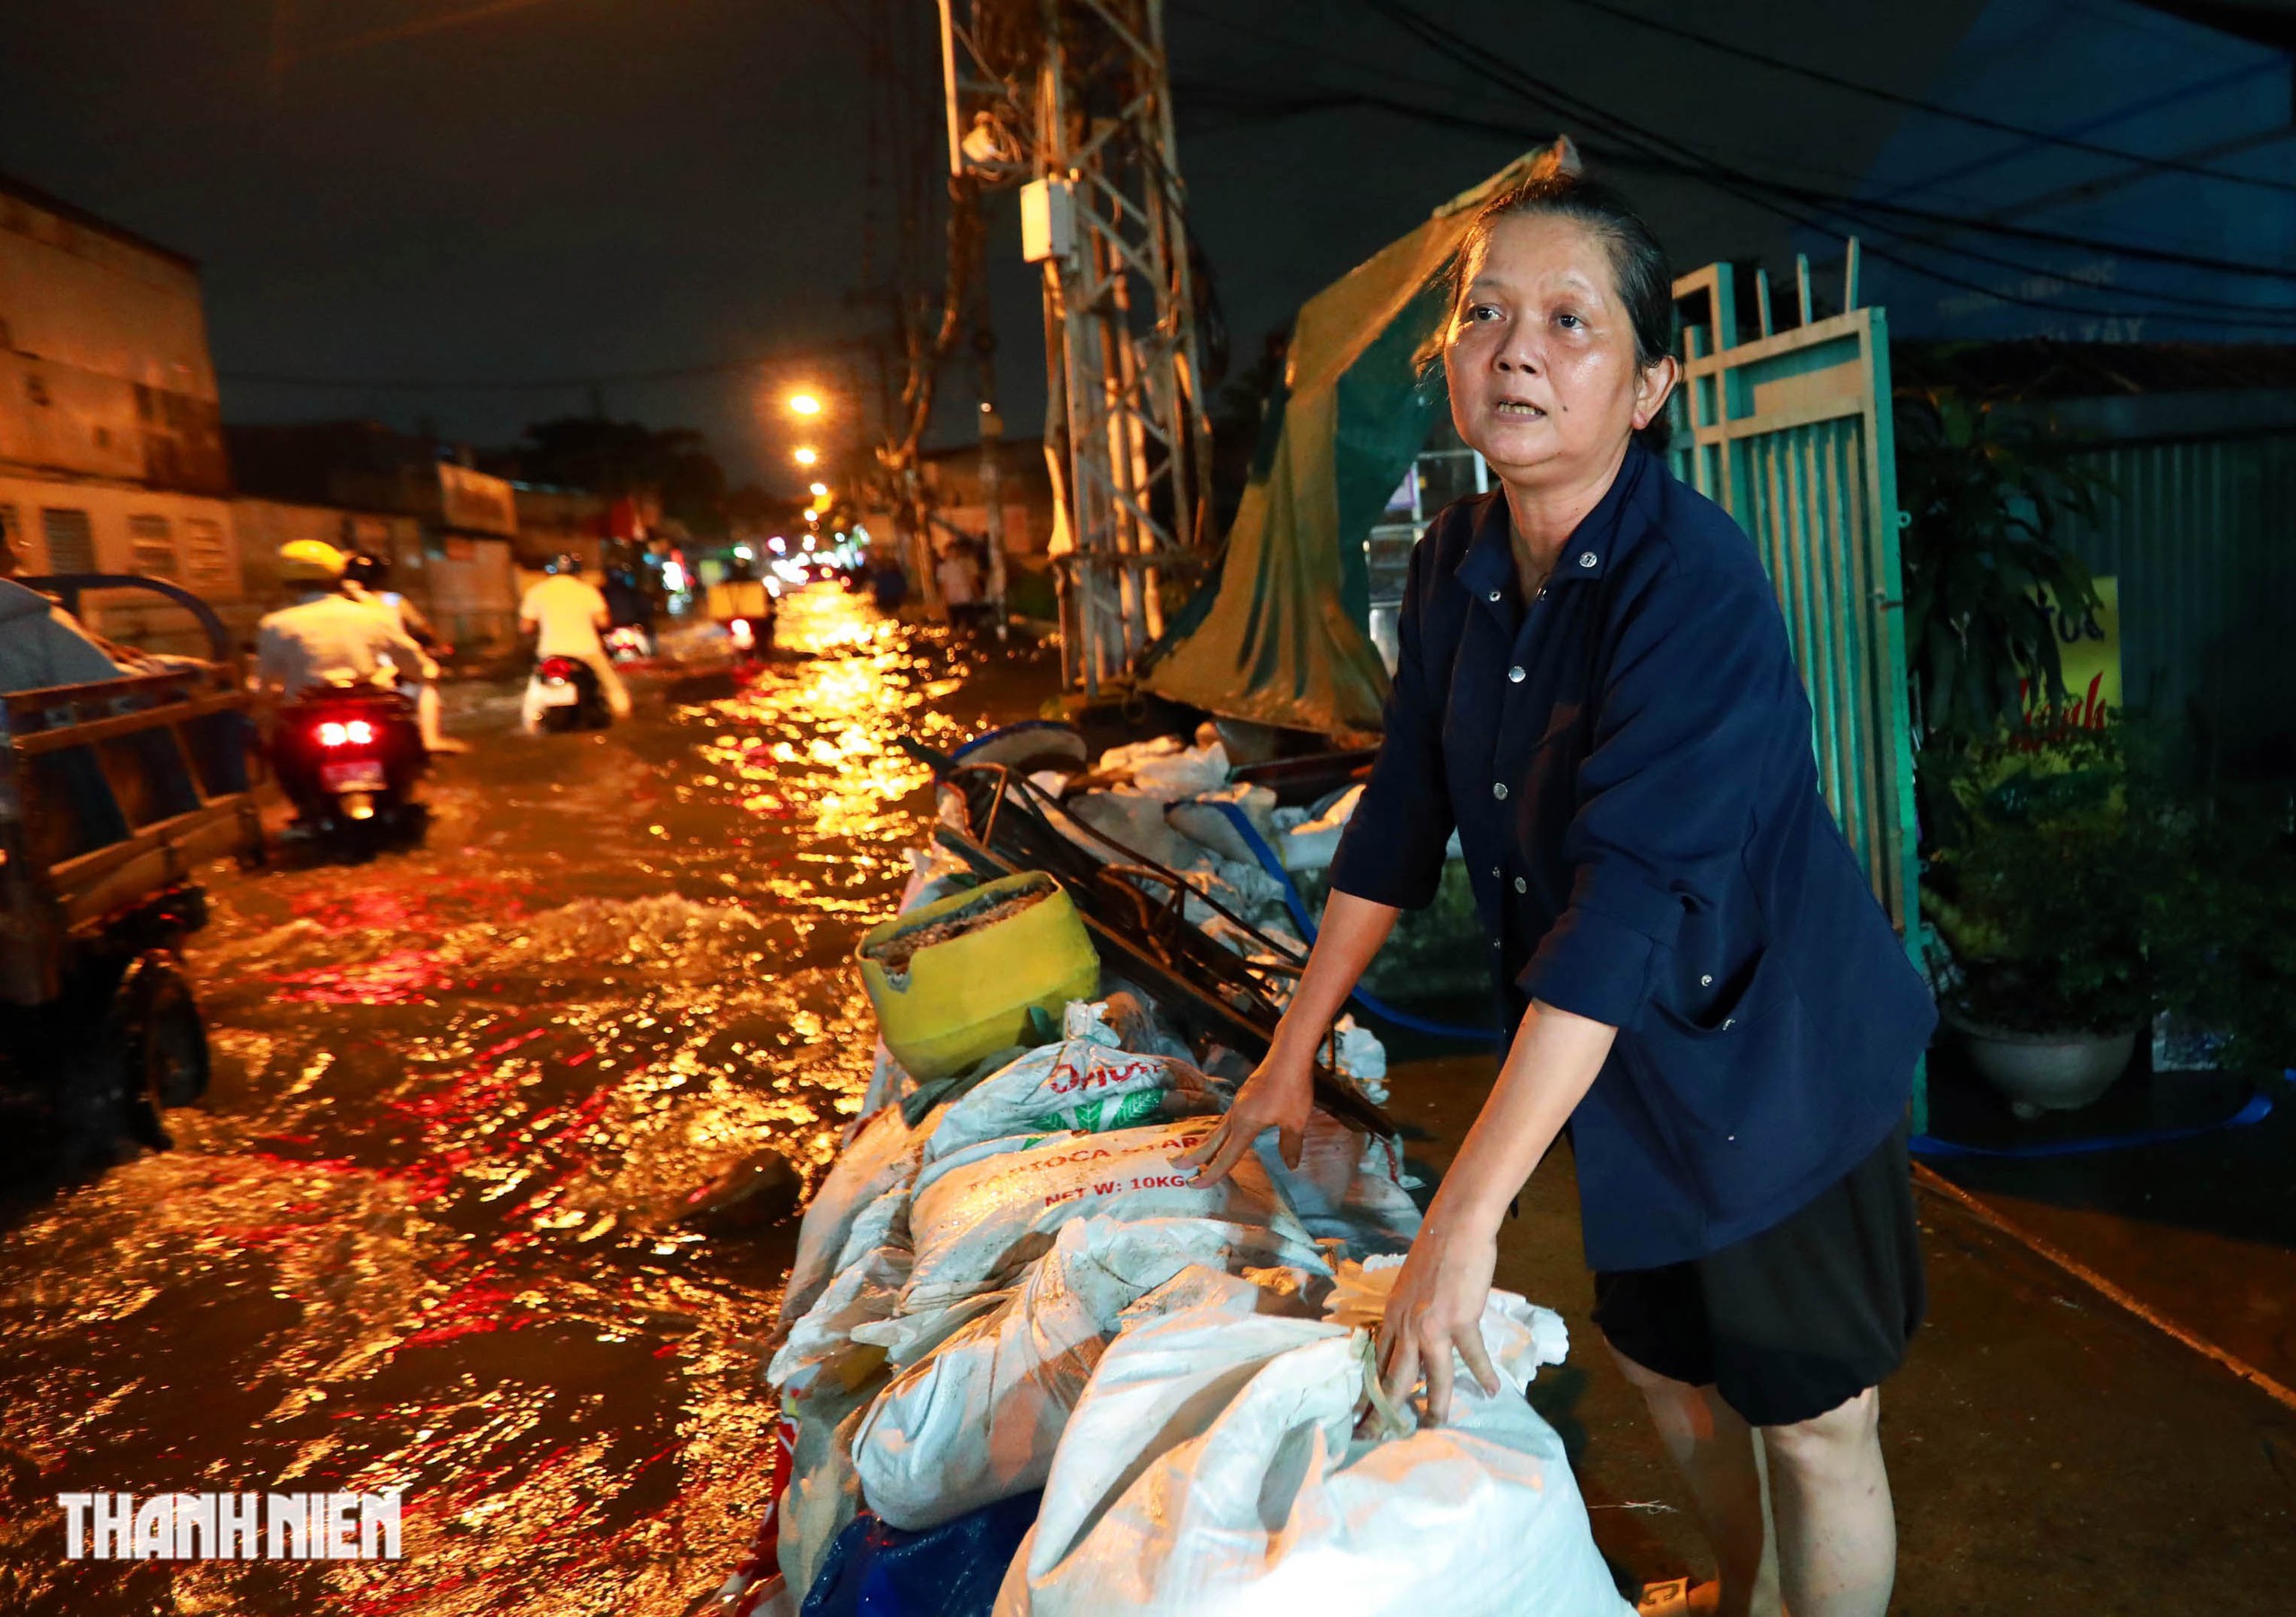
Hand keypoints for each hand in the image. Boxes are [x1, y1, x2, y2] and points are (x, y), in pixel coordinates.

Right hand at [1173, 1039, 1313, 1185]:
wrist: (1287, 1055)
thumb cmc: (1292, 1088)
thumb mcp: (1296, 1121)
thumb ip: (1290, 1145)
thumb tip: (1290, 1166)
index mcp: (1245, 1125)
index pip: (1226, 1156)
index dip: (1212, 1173)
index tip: (1196, 1185)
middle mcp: (1236, 1115)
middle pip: (1211, 1141)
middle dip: (1194, 1156)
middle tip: (1175, 1166)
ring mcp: (1238, 1104)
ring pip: (1216, 1129)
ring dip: (1204, 1143)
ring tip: (1193, 1154)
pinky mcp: (1243, 1095)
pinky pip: (1225, 1119)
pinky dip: (1218, 1131)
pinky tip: (1223, 1132)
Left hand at [1376, 1209, 1502, 1425]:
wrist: (1453, 1230)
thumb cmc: (1433, 1256)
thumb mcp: (1407, 1290)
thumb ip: (1407, 1317)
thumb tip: (1411, 1341)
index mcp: (1391, 1319)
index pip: (1374, 1364)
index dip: (1367, 1393)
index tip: (1358, 1417)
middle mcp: (1405, 1326)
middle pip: (1391, 1378)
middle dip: (1382, 1411)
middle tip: (1372, 1439)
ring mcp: (1431, 1325)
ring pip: (1430, 1376)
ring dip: (1432, 1405)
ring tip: (1433, 1428)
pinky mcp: (1459, 1319)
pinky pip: (1472, 1355)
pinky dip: (1483, 1374)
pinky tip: (1492, 1390)